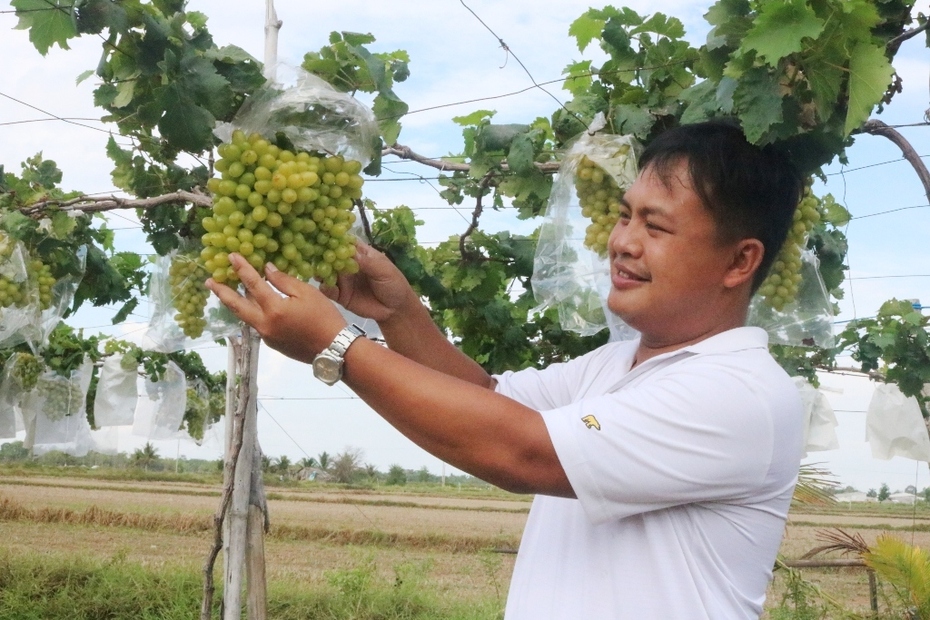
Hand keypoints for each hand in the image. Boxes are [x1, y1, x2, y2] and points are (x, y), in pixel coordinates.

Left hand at [205, 254, 346, 363]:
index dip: (241, 268)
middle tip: (209, 281)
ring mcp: (266, 337)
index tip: (231, 256)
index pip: (252, 284)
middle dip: (222, 292)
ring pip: (245, 317)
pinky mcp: (272, 344)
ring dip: (235, 303)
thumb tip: (266, 270)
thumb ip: (284, 281)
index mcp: (273, 309)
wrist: (334, 350)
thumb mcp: (307, 293)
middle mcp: (264, 324)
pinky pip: (258, 325)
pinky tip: (256, 306)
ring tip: (226, 292)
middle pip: (237, 306)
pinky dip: (253, 313)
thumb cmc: (325, 318)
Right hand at [319, 242, 417, 325]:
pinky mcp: (340, 294)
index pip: (345, 242)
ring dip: (320, 270)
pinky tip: (325, 286)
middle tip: (315, 255)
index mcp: (360, 253)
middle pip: (331, 256)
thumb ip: (367, 263)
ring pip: (327, 272)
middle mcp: (347, 264)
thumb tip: (350, 252)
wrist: (396, 310)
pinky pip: (328, 290)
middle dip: (323, 255)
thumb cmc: (394, 284)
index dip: (335, 238)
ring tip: (318, 271)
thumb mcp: (384, 271)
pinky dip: (324, 287)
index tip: (324, 237)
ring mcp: (343, 279)